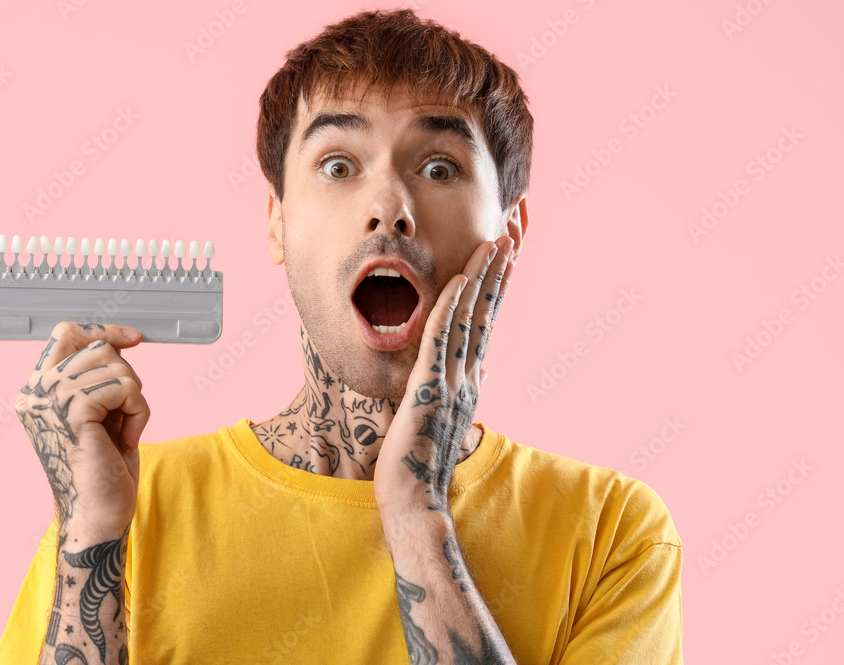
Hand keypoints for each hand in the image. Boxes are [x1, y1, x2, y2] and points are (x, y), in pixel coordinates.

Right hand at [14, 322, 149, 539]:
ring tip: (123, 432)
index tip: (134, 338)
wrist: (98, 515)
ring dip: (135, 399)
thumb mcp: (101, 411)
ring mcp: (49, 399)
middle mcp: (35, 391)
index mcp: (37, 390)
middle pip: (98, 347)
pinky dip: (139, 412)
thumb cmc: (104, 469)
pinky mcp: (71, 411)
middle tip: (124, 416)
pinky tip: (125, 440)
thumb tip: (118, 341)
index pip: (66, 333)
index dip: (102, 330)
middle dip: (127, 378)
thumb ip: (98, 377)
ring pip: (117, 366)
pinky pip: (126, 388)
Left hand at [374, 235, 514, 515]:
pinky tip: (459, 281)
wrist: (413, 501)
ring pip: (469, 320)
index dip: (497, 285)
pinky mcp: (428, 391)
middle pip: (487, 312)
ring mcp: (451, 383)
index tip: (509, 252)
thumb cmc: (422, 463)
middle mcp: (468, 377)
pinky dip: (450, 309)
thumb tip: (483, 373)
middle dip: (500, 269)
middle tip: (515, 230)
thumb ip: (466, 390)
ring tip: (497, 241)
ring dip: (483, 277)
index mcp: (470, 380)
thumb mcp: (449, 419)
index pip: (487, 323)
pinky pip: (440, 342)